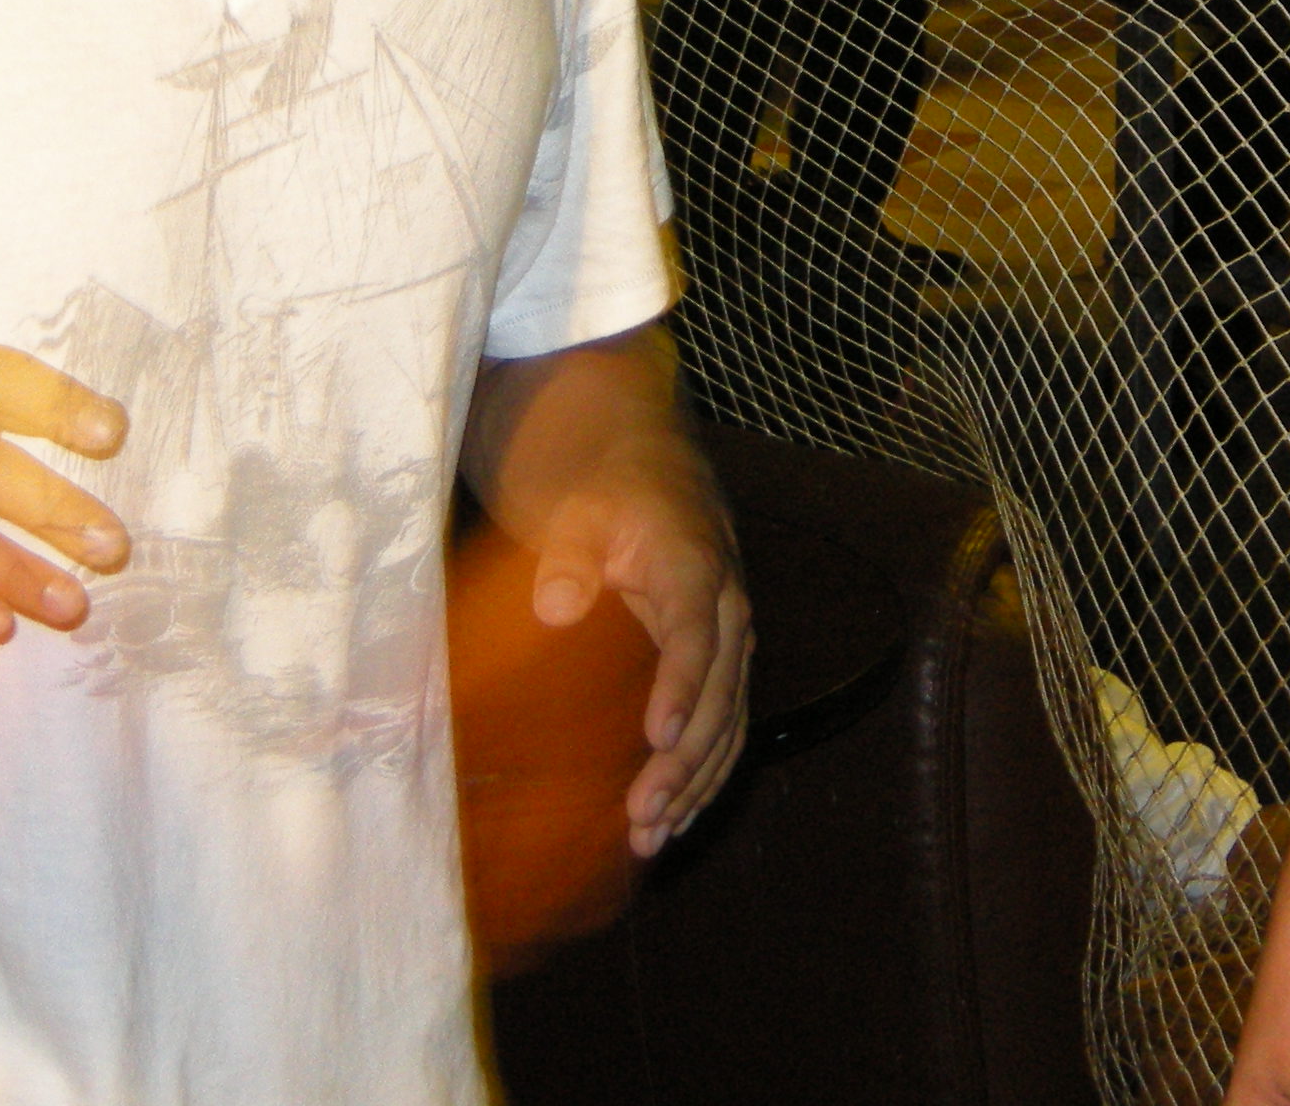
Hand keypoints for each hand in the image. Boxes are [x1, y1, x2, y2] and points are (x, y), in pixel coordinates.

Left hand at [522, 466, 750, 854]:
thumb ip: (569, 553)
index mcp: (695, 561)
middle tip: (642, 816)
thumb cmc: (599, 480)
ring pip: (731, 716)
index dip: (682, 687)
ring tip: (654, 838)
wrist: (634, 451)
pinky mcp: (716, 653)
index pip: (697, 633)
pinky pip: (725, 718)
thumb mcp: (575, 504)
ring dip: (698, 780)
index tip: (658, 737)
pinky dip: (706, 769)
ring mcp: (727, 631)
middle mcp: (726, 601)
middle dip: (687, 760)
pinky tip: (676, 816)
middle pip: (722, 690)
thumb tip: (558, 606)